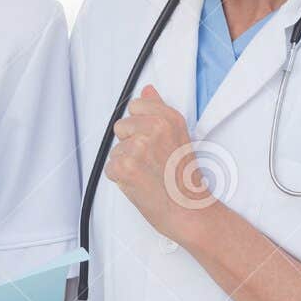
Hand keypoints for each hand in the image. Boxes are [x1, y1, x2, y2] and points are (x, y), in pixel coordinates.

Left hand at [103, 84, 212, 240]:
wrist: (189, 210)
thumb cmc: (185, 180)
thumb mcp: (179, 136)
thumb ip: (159, 110)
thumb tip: (148, 90)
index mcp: (168, 118)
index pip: (135, 106)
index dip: (139, 127)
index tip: (152, 142)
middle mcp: (154, 129)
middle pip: (121, 127)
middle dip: (130, 145)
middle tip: (152, 162)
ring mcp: (138, 147)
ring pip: (115, 149)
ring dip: (127, 164)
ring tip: (149, 174)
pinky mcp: (124, 167)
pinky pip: (110, 167)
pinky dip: (121, 179)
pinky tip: (140, 183)